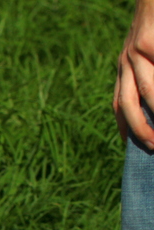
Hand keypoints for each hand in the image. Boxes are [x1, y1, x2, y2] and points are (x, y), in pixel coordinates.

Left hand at [115, 0, 153, 146]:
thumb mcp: (148, 46)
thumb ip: (148, 72)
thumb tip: (152, 103)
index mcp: (125, 65)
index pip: (120, 102)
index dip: (124, 125)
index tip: (129, 144)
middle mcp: (126, 60)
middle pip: (128, 103)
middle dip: (139, 129)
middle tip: (153, 147)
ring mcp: (136, 51)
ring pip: (148, 91)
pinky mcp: (149, 41)